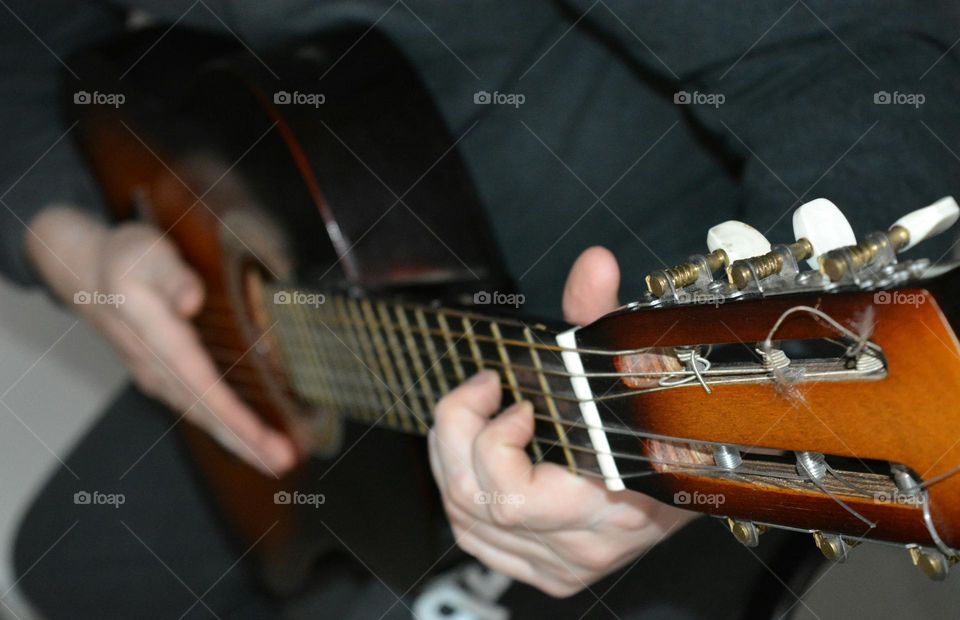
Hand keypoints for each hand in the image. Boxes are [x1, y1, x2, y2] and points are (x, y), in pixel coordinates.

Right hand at [26, 206, 294, 474]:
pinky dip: (228, 428)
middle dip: (244, 441)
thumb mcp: (146, 253)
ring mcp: (158, 377)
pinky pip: (201, 409)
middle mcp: (154, 367)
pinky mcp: (167, 379)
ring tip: (278, 461)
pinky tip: (252, 439)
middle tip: (283, 462)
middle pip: (203, 411)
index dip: (230, 413)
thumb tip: (191, 300)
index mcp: (152, 336)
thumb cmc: (125, 259)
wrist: (88, 273)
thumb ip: (171, 275)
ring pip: (203, 416)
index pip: (198, 382)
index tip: (260, 436)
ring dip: (240, 442)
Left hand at [429, 246, 696, 596]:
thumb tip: (594, 264)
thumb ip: (604, 315)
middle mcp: (579, 547)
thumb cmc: (667, 424)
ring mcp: (558, 564)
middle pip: (476, 504)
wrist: (696, 481)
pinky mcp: (543, 570)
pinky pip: (473, 538)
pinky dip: (461, 490)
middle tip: (479, 390)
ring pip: (465, 520)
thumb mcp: (636, 367)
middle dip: (456, 434)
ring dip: (452, 456)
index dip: (493, 446)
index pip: (514, 500)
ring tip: (475, 413)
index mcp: (608, 507)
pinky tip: (476, 457)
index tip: (514, 401)